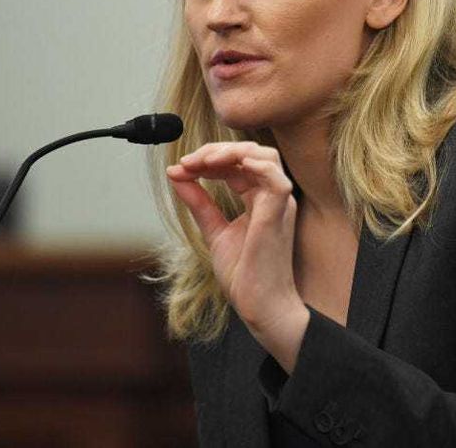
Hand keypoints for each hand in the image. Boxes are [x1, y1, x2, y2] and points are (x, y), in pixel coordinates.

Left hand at [165, 142, 308, 362]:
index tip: (181, 168)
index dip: (209, 160)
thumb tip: (177, 175)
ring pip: (265, 157)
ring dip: (232, 152)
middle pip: (252, 153)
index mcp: (260, 199)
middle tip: (188, 162)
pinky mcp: (278, 214)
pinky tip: (225, 165)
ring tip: (203, 161)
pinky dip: (254, 165)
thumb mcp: (214, 230)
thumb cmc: (244, 274)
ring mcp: (278, 204)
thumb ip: (198, 202)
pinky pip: (276, 179)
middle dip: (218, 150)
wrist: (259, 305)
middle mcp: (272, 196)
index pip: (238, 164)